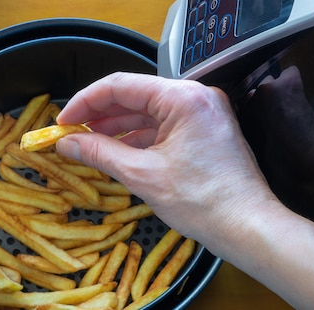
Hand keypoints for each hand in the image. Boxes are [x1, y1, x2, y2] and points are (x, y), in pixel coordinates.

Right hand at [55, 72, 277, 250]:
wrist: (250, 228)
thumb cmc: (204, 202)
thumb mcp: (142, 175)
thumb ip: (99, 152)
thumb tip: (67, 142)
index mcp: (183, 97)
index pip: (121, 85)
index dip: (86, 101)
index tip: (64, 119)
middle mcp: (195, 97)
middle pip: (135, 96)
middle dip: (100, 115)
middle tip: (72, 132)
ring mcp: (202, 113)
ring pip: (148, 112)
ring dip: (118, 127)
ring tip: (89, 143)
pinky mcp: (205, 130)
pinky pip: (163, 126)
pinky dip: (139, 137)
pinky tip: (117, 151)